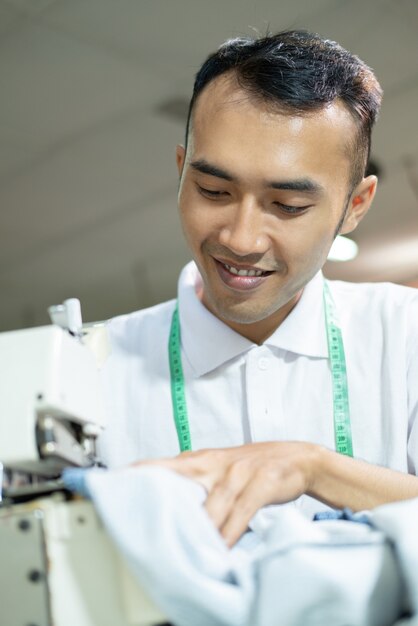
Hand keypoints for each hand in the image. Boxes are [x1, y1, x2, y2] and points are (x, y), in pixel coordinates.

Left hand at [134, 441, 319, 546]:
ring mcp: (238, 473)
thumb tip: (164, 502)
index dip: (137, 472)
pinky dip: (229, 534)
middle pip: (179, 478)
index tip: (112, 483)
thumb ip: (193, 481)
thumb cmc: (251, 466)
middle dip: (158, 498)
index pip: (162, 463)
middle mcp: (215, 463)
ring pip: (211, 506)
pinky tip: (220, 549)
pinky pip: (240, 514)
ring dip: (197, 529)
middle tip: (136, 517)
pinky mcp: (260, 485)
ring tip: (180, 550)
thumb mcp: (218, 466)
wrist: (296, 457)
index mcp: (202, 459)